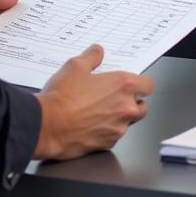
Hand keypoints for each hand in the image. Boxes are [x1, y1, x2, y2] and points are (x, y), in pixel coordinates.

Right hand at [34, 45, 153, 159]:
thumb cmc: (62, 96)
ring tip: (100, 110)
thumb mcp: (75, 66)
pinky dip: (107, 130)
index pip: (148, 85)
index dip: (142, 83)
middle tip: (116, 97)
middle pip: (143, 106)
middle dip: (134, 102)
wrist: (47, 125)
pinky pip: (114, 136)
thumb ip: (91, 57)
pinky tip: (91, 124)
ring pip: (129, 123)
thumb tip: (97, 52)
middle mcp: (125, 108)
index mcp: (122, 86)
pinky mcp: (107, 144)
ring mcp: (118, 129)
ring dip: (120, 117)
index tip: (134, 83)